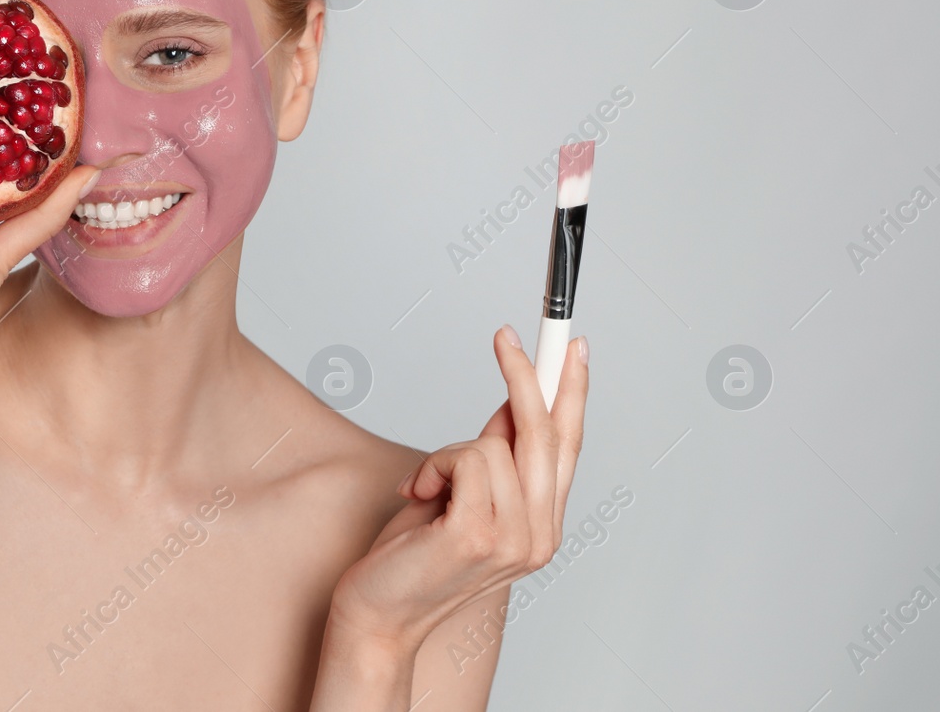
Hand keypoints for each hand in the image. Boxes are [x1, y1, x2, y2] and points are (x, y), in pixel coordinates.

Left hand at [329, 326, 588, 649]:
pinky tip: (418, 495)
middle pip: (546, 433)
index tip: (570, 346)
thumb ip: (492, 456)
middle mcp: (540, 535)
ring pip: (496, 443)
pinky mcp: (480, 535)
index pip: (569, 446)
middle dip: (525, 376)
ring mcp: (515, 539)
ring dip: (449, 452)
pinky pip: (467, 459)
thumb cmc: (411, 557)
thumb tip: (511, 403)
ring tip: (425, 489)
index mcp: (542, 525)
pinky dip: (434, 465)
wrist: (378, 614)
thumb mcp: (459, 495)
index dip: (571, 392)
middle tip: (504, 336)